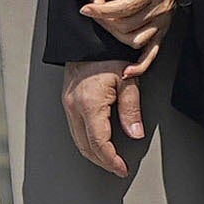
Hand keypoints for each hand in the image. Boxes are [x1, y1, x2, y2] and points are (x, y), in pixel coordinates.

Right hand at [62, 58, 142, 178]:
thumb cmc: (107, 51)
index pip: (99, 144)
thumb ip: (132, 108)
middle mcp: (74, 106)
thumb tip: (135, 133)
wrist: (88, 34)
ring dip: (93, 153)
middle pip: (86, 147)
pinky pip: (74, 128)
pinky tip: (97, 139)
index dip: (111, 161)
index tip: (122, 168)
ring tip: (110, 158)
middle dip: (102, 161)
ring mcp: (68, 104)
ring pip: (78, 140)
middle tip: (117, 167)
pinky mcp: (67, 99)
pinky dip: (86, 140)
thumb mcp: (127, 79)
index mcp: (89, 104)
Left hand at [79, 0, 180, 75]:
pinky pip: (152, 53)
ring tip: (105, 21)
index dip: (100, 10)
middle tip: (95, 6)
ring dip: (114, 34)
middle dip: (104, 18)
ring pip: (134, 40)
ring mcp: (162, 21)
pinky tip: (128, 71)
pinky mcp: (164, 29)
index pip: (122, 8)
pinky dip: (140, 66)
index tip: (86, 6)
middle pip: (125, 26)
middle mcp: (159, 9)